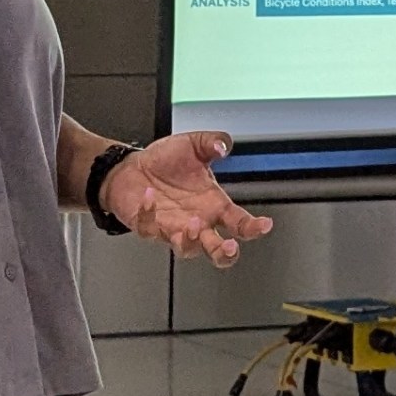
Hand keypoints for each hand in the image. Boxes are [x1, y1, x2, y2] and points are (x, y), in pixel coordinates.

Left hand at [105, 131, 268, 268]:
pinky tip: (149, 196)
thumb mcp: (193, 145)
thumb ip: (212, 142)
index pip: (239, 223)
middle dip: (225, 253)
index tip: (264, 225)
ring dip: (191, 241)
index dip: (253, 227)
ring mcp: (173, 228)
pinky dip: (149, 213)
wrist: (131, 167)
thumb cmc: (164, 162)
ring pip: (187, 249)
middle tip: (230, 247)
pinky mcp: (148, 228)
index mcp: (213, 205)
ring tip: (193, 224)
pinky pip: (150, 228)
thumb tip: (224, 146)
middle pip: (217, 250)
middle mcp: (197, 222)